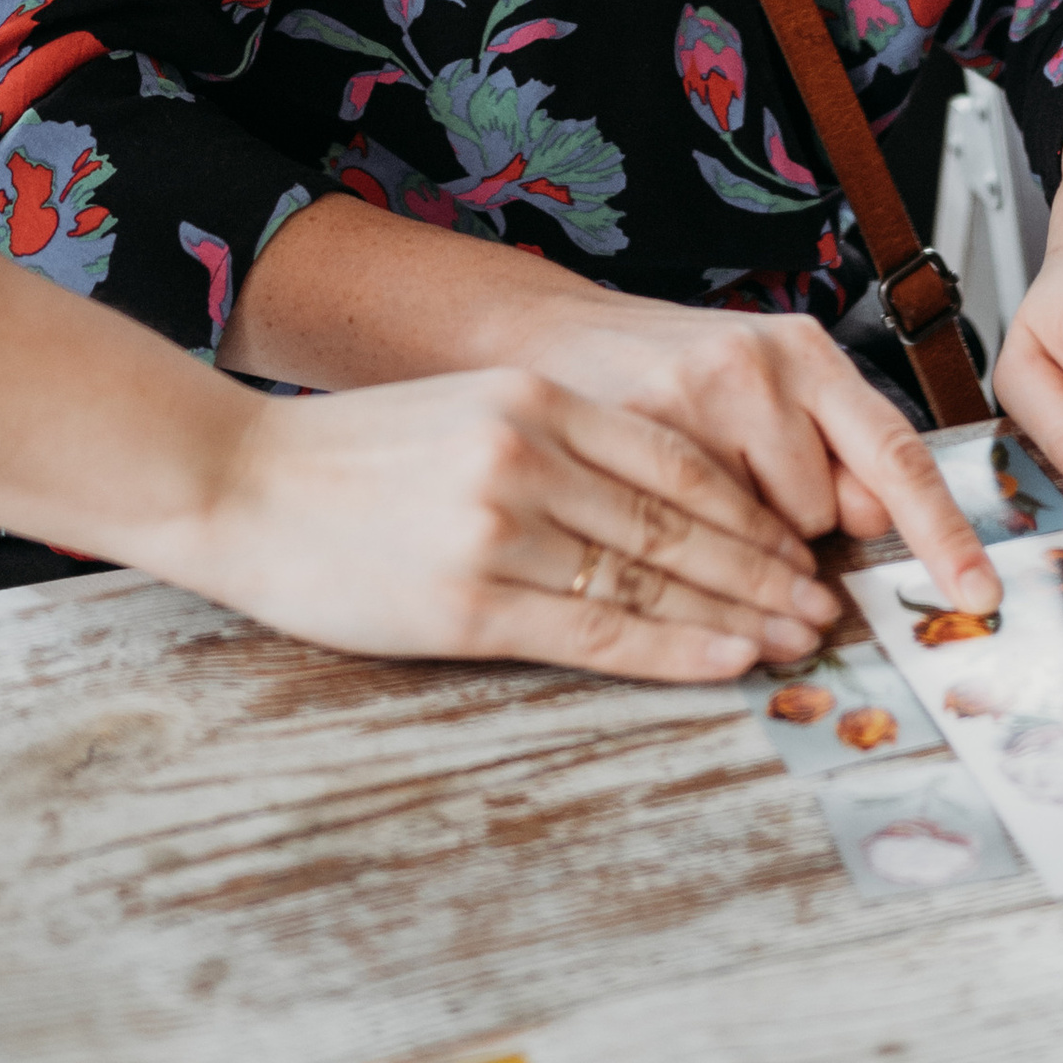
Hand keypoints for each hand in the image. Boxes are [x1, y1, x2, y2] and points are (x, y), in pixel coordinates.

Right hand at [178, 366, 857, 682]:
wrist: (237, 481)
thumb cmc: (352, 460)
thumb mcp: (468, 417)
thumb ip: (557, 447)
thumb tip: (661, 512)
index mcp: (535, 401)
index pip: (679, 461)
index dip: (752, 512)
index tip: (800, 547)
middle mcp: (529, 454)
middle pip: (681, 521)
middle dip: (765, 569)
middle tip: (824, 605)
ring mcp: (500, 528)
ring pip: (651, 578)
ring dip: (737, 614)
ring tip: (794, 639)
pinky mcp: (468, 602)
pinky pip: (596, 628)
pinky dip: (673, 648)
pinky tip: (726, 660)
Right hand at [520, 288, 997, 617]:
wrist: (550, 334)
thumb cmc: (672, 371)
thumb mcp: (769, 389)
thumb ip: (832, 450)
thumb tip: (875, 523)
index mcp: (806, 351)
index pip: (896, 451)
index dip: (942, 531)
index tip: (978, 588)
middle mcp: (762, 363)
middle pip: (828, 513)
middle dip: (795, 523)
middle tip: (741, 474)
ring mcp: (699, 395)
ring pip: (767, 535)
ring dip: (742, 533)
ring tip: (696, 477)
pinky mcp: (641, 433)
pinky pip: (704, 534)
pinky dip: (695, 538)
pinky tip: (661, 497)